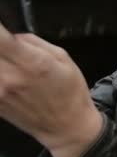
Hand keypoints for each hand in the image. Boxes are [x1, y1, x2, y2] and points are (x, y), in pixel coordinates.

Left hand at [0, 23, 102, 156]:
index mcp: (33, 62)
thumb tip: (13, 35)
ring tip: (12, 65)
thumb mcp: (64, 58)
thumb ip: (35, 43)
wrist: (67, 126)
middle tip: (11, 51)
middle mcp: (11, 77)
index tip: (2, 30)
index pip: (0, 38)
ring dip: (1, 62)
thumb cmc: (71, 92)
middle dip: (1, 48)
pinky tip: (14, 80)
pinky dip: (1, 74)